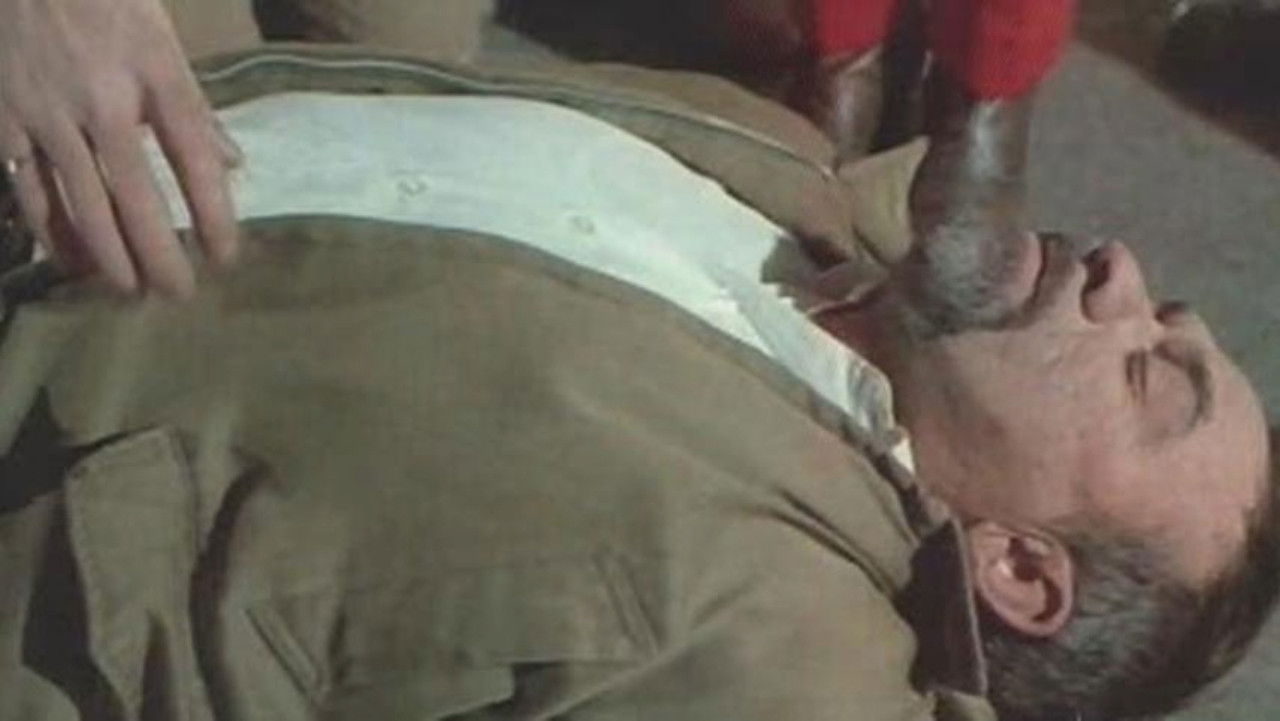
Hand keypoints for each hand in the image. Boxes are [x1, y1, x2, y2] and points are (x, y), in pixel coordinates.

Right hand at [0, 0, 240, 297]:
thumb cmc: (105, 1)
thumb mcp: (163, 42)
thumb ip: (195, 108)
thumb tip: (233, 164)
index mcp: (155, 77)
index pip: (196, 161)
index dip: (214, 216)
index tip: (226, 257)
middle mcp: (102, 102)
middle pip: (136, 197)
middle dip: (159, 255)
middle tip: (178, 295)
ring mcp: (48, 115)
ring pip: (81, 205)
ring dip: (109, 257)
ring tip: (131, 291)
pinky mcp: (4, 121)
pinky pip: (31, 193)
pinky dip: (54, 235)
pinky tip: (72, 264)